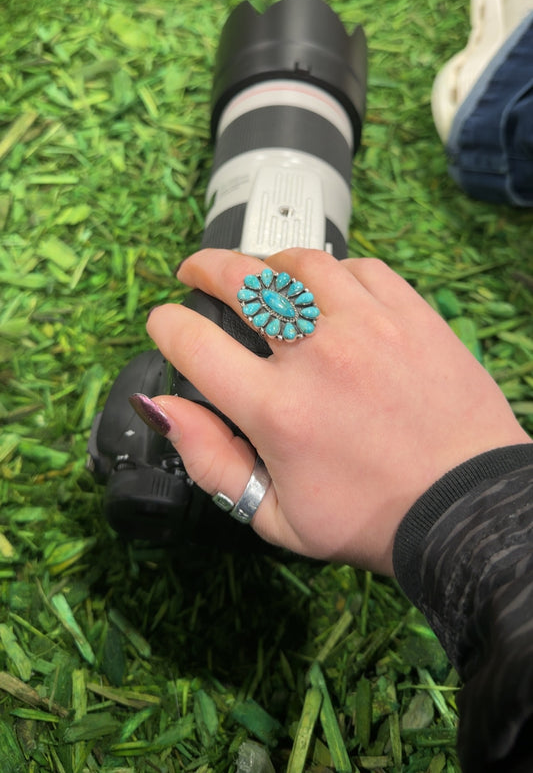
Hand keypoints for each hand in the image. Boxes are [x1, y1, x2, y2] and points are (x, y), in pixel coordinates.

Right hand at [143, 248, 530, 573]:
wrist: (464, 506)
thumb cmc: (372, 517)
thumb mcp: (275, 516)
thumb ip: (210, 460)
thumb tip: (165, 409)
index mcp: (277, 410)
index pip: (192, 343)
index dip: (166, 325)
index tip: (166, 324)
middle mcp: (317, 356)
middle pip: (240, 280)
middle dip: (204, 268)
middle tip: (196, 271)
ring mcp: (367, 326)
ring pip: (300, 262)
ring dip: (268, 261)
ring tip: (260, 272)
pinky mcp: (409, 315)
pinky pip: (360, 267)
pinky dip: (333, 270)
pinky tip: (326, 287)